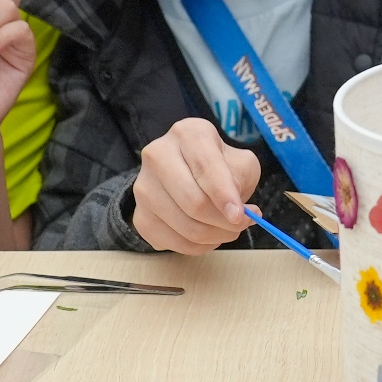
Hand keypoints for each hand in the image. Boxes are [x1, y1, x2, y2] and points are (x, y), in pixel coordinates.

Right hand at [132, 118, 261, 253]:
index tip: (240, 216)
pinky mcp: (140, 215)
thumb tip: (234, 211)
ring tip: (228, 229)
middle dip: (223, 221)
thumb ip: (240, 180)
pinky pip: (172, 243)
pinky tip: (208, 235)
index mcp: (187, 134)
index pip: (205, 167)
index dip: (224, 195)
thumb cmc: (219, 165)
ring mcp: (143, 187)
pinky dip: (197, 246)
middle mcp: (157, 155)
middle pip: (193, 201)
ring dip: (214, 236)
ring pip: (184, 226)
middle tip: (242, 224)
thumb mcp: (239, 162)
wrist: (188, 172)